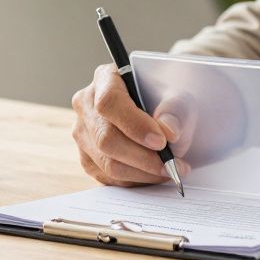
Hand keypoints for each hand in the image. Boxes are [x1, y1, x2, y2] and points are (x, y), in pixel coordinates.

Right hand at [71, 63, 192, 186]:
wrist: (156, 107)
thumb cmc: (164, 96)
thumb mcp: (176, 92)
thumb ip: (175, 108)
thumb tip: (169, 132)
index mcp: (105, 79)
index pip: (109, 103)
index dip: (134, 125)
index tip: (161, 141)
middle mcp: (86, 105)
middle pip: (106, 139)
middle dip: (144, 158)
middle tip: (173, 165)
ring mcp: (83, 133)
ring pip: (107, 163)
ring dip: (143, 173)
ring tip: (170, 171)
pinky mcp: (87, 157)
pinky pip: (108, 177)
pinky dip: (135, 180)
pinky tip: (154, 174)